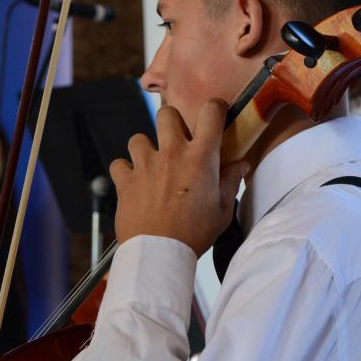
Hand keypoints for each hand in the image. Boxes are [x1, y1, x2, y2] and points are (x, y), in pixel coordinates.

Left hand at [110, 99, 248, 256]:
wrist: (159, 253)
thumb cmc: (194, 234)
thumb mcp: (222, 210)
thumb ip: (230, 183)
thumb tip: (241, 165)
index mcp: (200, 158)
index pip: (210, 112)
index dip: (213, 107)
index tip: (214, 114)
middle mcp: (172, 154)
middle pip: (167, 113)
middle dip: (171, 122)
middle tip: (177, 141)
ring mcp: (146, 165)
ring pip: (138, 138)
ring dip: (145, 149)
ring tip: (152, 166)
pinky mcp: (125, 180)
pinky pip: (119, 164)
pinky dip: (125, 171)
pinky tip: (133, 183)